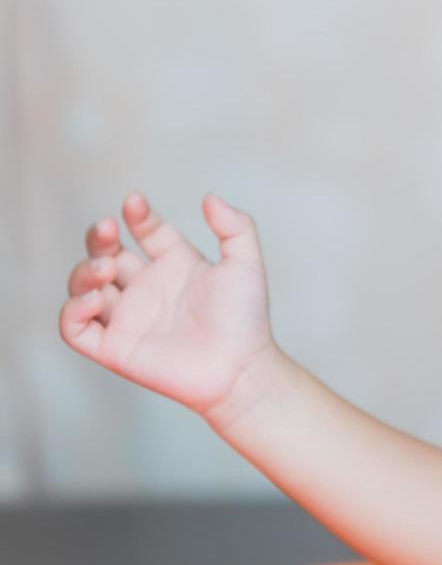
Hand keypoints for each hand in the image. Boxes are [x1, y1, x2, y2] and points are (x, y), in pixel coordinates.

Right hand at [58, 191, 281, 424]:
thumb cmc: (245, 319)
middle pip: (107, 253)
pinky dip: (73, 311)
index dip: (137, 215)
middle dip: (99, 237)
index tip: (134, 203)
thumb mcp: (245, 264)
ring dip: (84, 270)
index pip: (146, 231)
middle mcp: (148, 287)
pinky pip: (74, 329)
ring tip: (107, 268)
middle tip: (106, 229)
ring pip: (84, 286)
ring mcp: (128, 317)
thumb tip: (209, 197)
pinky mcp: (114, 347)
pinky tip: (97, 299)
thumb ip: (235, 226)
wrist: (239, 367)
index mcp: (176, 264)